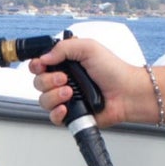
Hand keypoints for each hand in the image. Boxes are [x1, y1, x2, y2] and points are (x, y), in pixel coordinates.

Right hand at [29, 37, 154, 128]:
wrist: (127, 93)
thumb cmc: (114, 71)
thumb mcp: (89, 48)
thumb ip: (63, 47)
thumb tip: (44, 57)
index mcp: (65, 63)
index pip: (39, 65)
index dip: (37, 66)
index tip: (42, 65)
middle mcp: (63, 81)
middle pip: (38, 83)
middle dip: (48, 80)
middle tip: (65, 78)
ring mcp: (66, 99)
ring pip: (43, 100)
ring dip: (54, 96)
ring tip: (70, 92)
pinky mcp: (71, 114)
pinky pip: (52, 117)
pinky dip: (56, 113)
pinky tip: (66, 107)